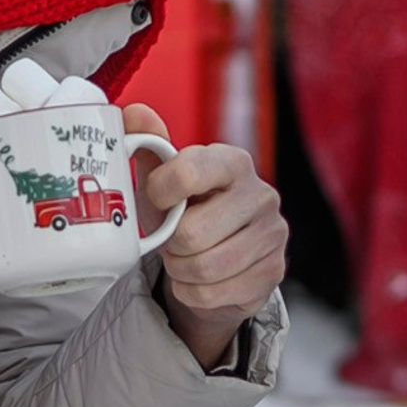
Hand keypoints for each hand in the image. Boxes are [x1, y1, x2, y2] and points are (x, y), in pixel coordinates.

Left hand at [122, 103, 286, 368]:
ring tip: (183, 261)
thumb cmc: (186, 212)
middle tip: (171, 242)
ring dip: (181, 271)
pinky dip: (193, 293)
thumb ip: (146, 145)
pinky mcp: (273, 272)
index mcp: (232, 162)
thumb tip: (133, 113)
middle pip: (192, 234)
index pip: (189, 172)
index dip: (160, 192)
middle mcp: (261, 195)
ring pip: (204, 269)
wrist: (221, 260)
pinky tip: (199, 280)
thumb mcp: (162, 181)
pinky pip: (213, 294)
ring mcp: (272, 235)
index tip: (157, 199)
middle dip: (171, 245)